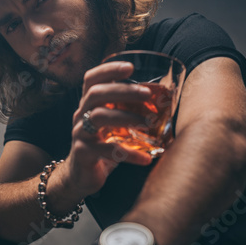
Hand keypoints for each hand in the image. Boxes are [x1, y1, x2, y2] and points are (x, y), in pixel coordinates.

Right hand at [64, 61, 152, 194]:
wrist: (81, 177)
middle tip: (146, 94)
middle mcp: (81, 115)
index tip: (130, 68)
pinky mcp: (83, 153)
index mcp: (88, 105)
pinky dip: (129, 154)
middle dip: (123, 90)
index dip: (108, 70)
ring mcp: (80, 134)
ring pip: (99, 117)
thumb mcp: (112, 127)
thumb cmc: (102, 147)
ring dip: (126, 117)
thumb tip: (165, 105)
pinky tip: (146, 159)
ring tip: (148, 123)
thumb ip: (127, 113)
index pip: (91, 80)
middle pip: (96, 94)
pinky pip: (106, 150)